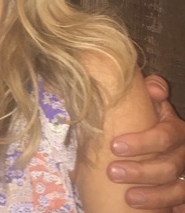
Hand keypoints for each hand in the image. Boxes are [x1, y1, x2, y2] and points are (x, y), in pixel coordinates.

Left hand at [107, 75, 184, 209]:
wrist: (152, 141)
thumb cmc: (144, 119)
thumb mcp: (147, 103)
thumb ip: (151, 90)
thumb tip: (156, 89)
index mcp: (176, 130)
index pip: (165, 136)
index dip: (142, 142)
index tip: (114, 146)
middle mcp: (184, 154)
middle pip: (170, 166)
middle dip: (140, 171)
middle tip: (112, 172)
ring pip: (178, 190)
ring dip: (154, 196)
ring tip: (128, 198)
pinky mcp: (183, 195)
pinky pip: (183, 205)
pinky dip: (172, 209)